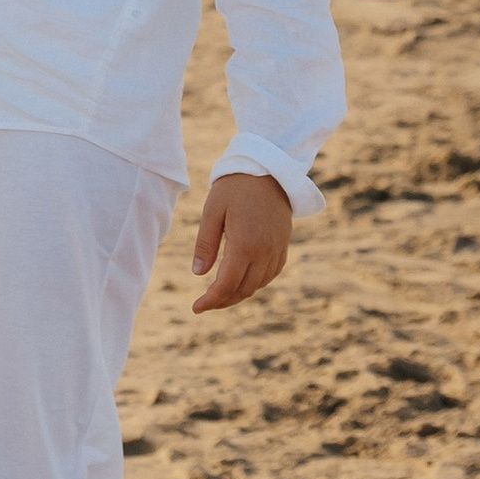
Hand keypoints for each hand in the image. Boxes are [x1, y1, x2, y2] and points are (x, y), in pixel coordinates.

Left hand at [191, 169, 292, 311]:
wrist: (268, 170)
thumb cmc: (234, 188)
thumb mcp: (212, 211)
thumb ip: (205, 244)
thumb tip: (198, 273)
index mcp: (244, 245)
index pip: (227, 284)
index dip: (211, 300)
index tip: (196, 308)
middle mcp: (264, 252)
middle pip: (243, 289)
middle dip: (223, 301)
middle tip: (204, 303)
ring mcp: (277, 250)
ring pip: (258, 285)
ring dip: (239, 294)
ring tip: (220, 294)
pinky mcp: (283, 245)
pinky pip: (271, 274)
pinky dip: (256, 283)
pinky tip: (243, 281)